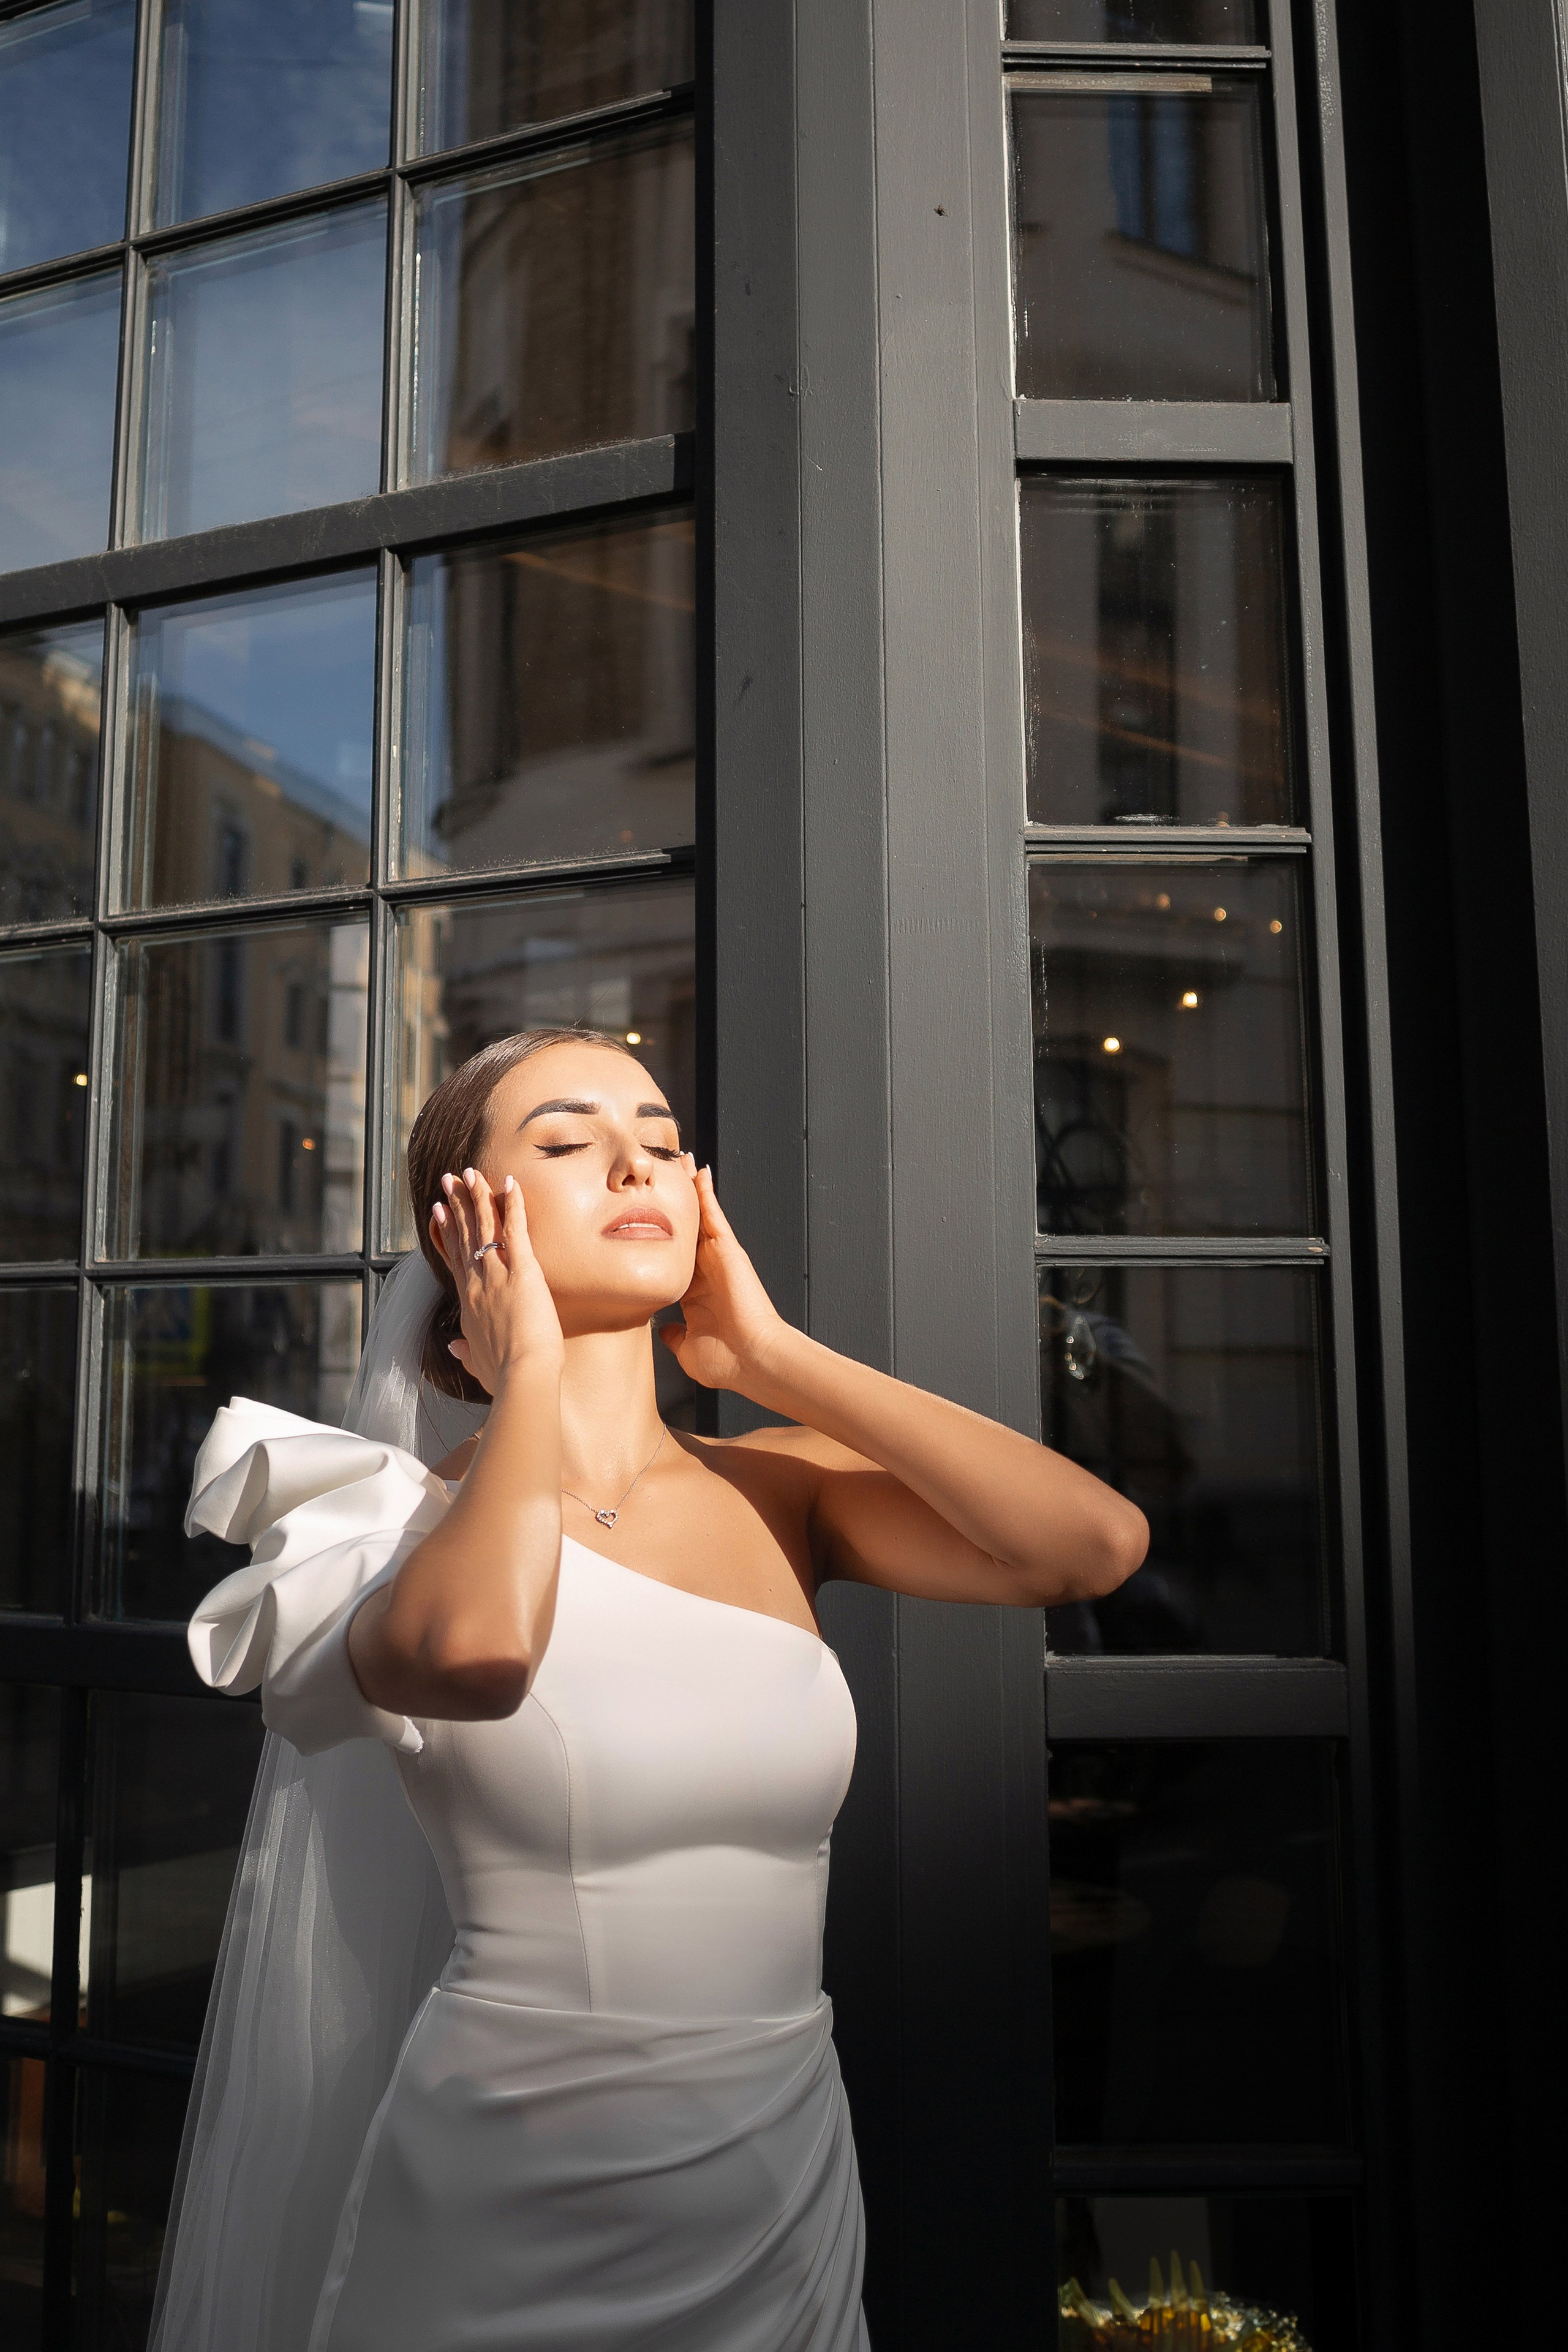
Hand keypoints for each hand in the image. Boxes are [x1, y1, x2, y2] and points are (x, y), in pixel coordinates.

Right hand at [431, 1169, 563, 1395]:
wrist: (521, 1376)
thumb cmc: (503, 1374)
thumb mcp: (478, 1364)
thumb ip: (465, 1352)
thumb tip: (454, 1347)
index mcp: (467, 1301)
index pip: (454, 1258)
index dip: (446, 1232)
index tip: (439, 1211)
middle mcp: (476, 1281)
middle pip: (464, 1234)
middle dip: (456, 1204)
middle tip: (448, 1180)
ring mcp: (497, 1273)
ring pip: (484, 1226)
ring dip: (477, 1196)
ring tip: (470, 1172)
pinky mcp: (522, 1270)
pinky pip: (516, 1229)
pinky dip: (513, 1204)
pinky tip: (509, 1183)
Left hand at [659, 1165, 786, 1395]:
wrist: (752, 1358)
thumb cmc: (725, 1360)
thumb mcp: (686, 1348)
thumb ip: (672, 1335)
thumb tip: (661, 1329)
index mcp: (695, 1293)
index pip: (672, 1259)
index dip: (659, 1240)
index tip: (643, 1225)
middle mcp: (706, 1272)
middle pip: (684, 1229)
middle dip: (672, 1204)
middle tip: (660, 1179)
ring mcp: (717, 1258)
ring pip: (697, 1215)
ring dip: (687, 1189)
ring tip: (675, 1162)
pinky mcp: (728, 1249)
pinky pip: (714, 1214)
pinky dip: (705, 1192)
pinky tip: (696, 1170)